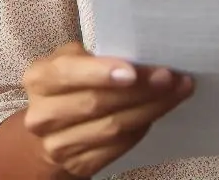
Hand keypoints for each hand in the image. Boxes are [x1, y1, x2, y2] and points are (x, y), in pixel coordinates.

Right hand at [21, 41, 193, 177]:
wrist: (51, 129)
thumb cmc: (71, 80)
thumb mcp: (74, 59)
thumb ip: (97, 56)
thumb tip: (142, 53)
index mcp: (40, 78)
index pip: (70, 73)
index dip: (102, 73)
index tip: (132, 72)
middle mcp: (43, 115)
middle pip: (98, 103)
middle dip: (139, 89)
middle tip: (170, 76)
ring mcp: (58, 145)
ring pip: (112, 128)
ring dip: (150, 108)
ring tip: (177, 90)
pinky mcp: (78, 165)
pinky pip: (118, 147)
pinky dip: (142, 126)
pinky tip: (159, 110)